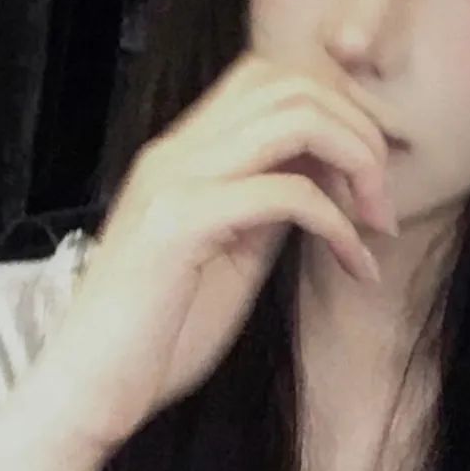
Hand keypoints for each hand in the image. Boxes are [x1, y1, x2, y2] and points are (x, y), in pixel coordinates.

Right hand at [12, 50, 399, 459]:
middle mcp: (176, 151)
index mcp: (184, 154)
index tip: (367, 178)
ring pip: (294, 119)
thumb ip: (267, 209)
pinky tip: (355, 265)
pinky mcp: (179, 224)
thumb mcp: (230, 257)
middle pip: (292, 84)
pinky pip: (285, 194)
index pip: (269, 79)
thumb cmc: (157, 335)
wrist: (87, 391)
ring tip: (376, 223)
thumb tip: (324, 180)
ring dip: (357, 164)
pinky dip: (337, 225)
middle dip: (359, 133)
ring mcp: (174, 181)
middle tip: (382, 202)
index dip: (336, 113)